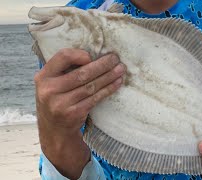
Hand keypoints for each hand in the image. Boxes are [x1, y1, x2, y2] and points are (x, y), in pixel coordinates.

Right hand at [34, 48, 125, 178]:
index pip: (62, 57)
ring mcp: (62, 103)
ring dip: (109, 76)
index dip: (80, 54)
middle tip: (116, 59)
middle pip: (82, 73)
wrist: (54, 130)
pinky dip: (108, 89)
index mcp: (43, 77)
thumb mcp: (52, 83)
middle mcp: (50, 90)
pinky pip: (95, 98)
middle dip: (102, 65)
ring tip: (120, 69)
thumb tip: (94, 56)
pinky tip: (117, 83)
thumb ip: (64, 70)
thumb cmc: (56, 100)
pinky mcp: (74, 113)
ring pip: (91, 86)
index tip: (93, 56)